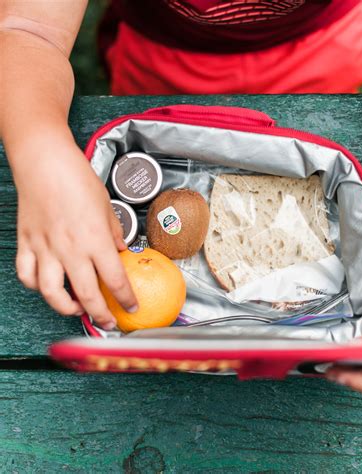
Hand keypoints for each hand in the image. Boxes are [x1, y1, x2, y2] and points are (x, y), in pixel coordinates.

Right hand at [13, 138, 137, 328]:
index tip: (132, 307)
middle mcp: (71, 250)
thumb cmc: (78, 180)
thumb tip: (121, 251)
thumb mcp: (107, 208)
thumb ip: (114, 234)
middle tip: (109, 322)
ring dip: (66, 308)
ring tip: (77, 310)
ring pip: (52, 293)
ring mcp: (46, 249)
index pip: (116, 280)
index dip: (126, 299)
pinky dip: (37, 286)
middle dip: (101, 315)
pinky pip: (27, 275)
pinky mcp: (27, 244)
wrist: (46, 164)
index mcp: (96, 241)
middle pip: (87, 295)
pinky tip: (48, 286)